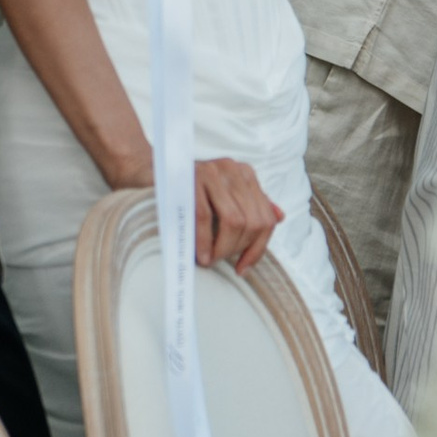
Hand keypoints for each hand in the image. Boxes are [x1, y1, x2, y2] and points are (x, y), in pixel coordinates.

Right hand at [193, 156, 283, 272]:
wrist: (156, 169)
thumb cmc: (193, 189)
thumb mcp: (226, 194)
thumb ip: (252, 204)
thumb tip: (280, 216)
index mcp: (246, 175)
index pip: (266, 218)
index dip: (258, 248)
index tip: (244, 268)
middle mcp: (233, 171)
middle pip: (252, 221)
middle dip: (239, 248)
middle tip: (222, 261)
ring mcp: (213, 173)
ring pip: (233, 221)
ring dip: (223, 248)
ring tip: (211, 259)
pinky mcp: (192, 180)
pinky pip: (204, 218)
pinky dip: (205, 242)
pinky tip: (202, 255)